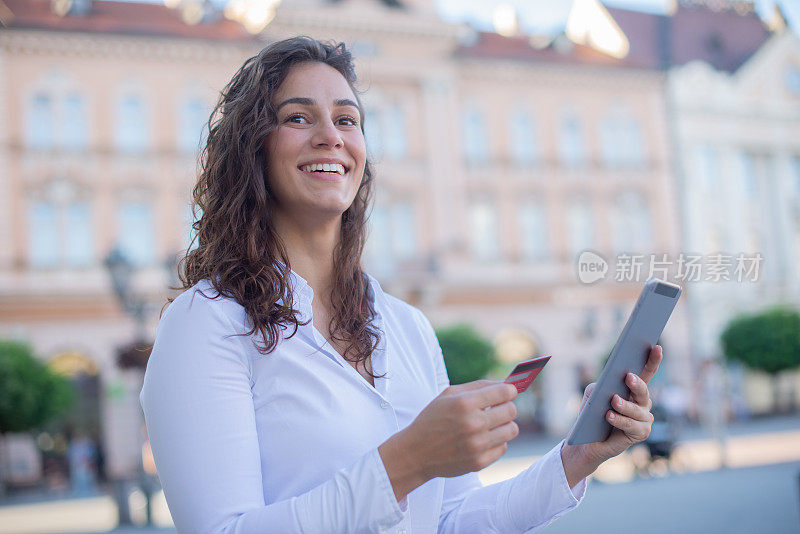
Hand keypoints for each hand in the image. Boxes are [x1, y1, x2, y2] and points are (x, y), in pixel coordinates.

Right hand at [410, 380, 519, 478]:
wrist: (415, 453)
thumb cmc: (432, 420)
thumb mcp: (448, 395)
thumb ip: (478, 386)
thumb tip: (506, 384)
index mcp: (465, 403)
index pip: (504, 392)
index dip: (509, 390)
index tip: (508, 392)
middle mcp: (473, 424)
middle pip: (511, 411)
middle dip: (506, 407)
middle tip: (496, 409)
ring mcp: (477, 445)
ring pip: (512, 430)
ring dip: (504, 425)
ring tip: (490, 425)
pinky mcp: (479, 462)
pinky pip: (503, 447)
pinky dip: (496, 442)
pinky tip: (482, 439)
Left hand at [564, 345, 662, 469]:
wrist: (588, 440)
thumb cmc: (593, 413)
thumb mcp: (593, 394)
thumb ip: (600, 386)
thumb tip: (607, 386)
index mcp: (634, 389)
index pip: (646, 372)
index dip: (652, 360)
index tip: (656, 346)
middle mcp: (643, 403)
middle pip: (643, 391)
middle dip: (636, 383)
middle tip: (628, 376)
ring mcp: (644, 419)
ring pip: (637, 409)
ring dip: (624, 405)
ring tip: (613, 400)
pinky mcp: (640, 433)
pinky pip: (631, 426)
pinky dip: (619, 420)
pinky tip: (609, 415)